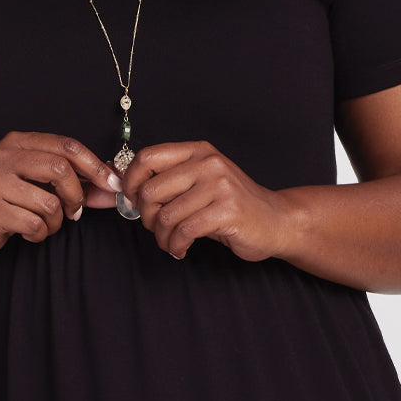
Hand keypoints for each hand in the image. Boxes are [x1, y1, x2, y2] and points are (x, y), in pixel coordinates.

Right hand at [0, 132, 121, 255]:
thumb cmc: (6, 199)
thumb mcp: (36, 182)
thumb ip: (74, 181)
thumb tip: (114, 187)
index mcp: (17, 142)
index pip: (66, 146)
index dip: (95, 165)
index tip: (113, 183)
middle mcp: (2, 156)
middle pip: (61, 169)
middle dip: (76, 195)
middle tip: (75, 211)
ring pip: (50, 202)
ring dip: (56, 221)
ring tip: (44, 223)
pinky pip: (34, 224)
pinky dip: (40, 233)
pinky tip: (28, 231)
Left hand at [123, 141, 290, 261]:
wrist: (276, 220)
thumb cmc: (232, 204)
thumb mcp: (201, 181)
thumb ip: (170, 179)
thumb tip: (124, 185)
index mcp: (197, 151)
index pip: (147, 157)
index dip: (130, 181)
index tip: (131, 200)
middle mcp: (207, 163)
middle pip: (151, 190)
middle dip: (145, 216)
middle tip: (154, 228)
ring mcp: (219, 185)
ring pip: (166, 215)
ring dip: (161, 237)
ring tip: (171, 242)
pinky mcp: (227, 210)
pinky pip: (184, 231)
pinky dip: (176, 245)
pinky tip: (181, 249)